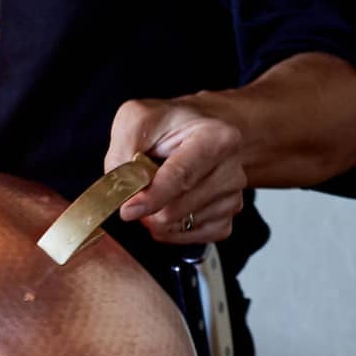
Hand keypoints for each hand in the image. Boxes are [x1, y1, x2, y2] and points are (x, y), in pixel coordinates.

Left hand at [105, 95, 245, 244]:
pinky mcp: (227, 218)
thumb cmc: (169, 124)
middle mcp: (231, 169)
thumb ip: (124, 148)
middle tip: (136, 189)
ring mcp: (233, 197)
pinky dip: (171, 229)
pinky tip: (167, 207)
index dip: (152, 197)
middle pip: (178, 208)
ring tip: (157, 189)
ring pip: (181, 226)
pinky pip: (192, 238)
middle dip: (147, 207)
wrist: (199, 131)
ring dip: (157, 216)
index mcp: (216, 138)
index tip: (128, 210)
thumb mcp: (138, 118)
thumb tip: (122, 187)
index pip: (181, 176)